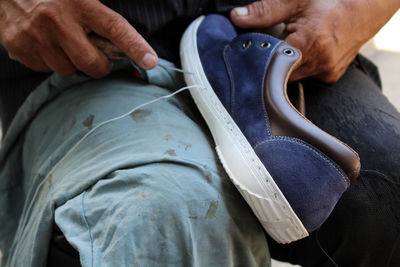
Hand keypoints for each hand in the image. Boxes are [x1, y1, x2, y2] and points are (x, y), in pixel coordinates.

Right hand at [0, 0, 157, 77]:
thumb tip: (123, 45)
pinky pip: (45, 69)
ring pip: (67, 70)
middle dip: (99, 66)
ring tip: (64, 43)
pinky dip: (49, 61)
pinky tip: (45, 44)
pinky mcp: (19, 47)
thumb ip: (99, 16)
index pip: (115, 28)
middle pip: (90, 63)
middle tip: (98, 58)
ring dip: (71, 63)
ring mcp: (35, 35)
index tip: (151, 61)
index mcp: (79, 2)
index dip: (135, 46)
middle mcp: (57, 19)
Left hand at [231, 0, 398, 82]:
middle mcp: (319, 63)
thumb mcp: (296, 0)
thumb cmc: (333, 1)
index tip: (251, 57)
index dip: (259, 62)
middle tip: (274, 45)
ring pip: (293, 77)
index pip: (272, 66)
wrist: (368, 7)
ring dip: (287, 64)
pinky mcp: (331, 76)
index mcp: (309, 44)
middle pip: (281, 74)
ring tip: (292, 45)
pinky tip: (304, 52)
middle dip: (273, 62)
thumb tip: (238, 18)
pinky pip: (307, 76)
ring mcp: (326, 72)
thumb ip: (265, 11)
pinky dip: (301, 66)